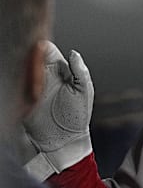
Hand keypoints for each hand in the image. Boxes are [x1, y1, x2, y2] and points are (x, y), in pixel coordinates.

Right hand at [22, 41, 93, 180]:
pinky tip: (16, 80)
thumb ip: (80, 72)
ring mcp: (30, 87)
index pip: (49, 52)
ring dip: (21, 67)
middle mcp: (43, 76)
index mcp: (60, 72)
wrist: (62, 141)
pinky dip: (14, 81)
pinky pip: (15, 86)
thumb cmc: (76, 117)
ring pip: (21, 70)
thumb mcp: (84, 93)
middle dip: (29, 54)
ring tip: (23, 68)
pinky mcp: (20, 98)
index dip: (43, 47)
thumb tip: (73, 53)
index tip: (40, 45)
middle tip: (28, 55)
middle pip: (32, 57)